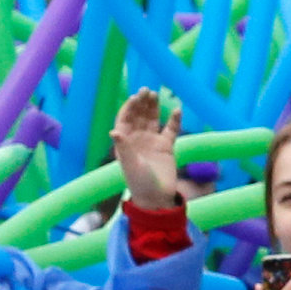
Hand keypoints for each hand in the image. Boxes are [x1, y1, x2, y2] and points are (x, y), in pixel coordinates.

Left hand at [111, 87, 182, 209]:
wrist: (157, 198)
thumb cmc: (140, 183)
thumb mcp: (131, 165)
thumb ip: (124, 147)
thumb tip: (113, 131)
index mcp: (125, 142)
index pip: (125, 120)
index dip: (129, 108)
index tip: (136, 98)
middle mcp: (137, 139)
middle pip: (138, 116)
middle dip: (142, 103)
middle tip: (147, 91)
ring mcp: (152, 142)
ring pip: (152, 119)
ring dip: (154, 107)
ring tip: (156, 94)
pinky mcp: (166, 147)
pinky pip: (170, 130)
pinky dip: (174, 120)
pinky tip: (177, 110)